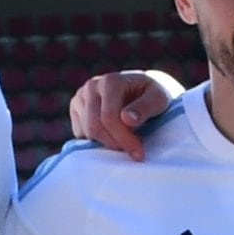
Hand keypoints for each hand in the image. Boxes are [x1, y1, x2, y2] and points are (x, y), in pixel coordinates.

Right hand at [68, 69, 182, 156]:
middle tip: (132, 152)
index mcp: (111, 81)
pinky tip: (112, 135)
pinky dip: (96, 140)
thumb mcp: (158, 99)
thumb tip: (127, 119)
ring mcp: (81, 96)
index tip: (138, 153)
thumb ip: (145, 108)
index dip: (123, 138)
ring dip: (106, 143)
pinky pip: (80, 133)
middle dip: (114, 144)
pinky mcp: (75, 108)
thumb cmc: (151, 95)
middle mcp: (92, 86)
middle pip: (94, 126)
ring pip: (86, 132)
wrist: (139, 90)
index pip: (109, 117)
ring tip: (125, 141)